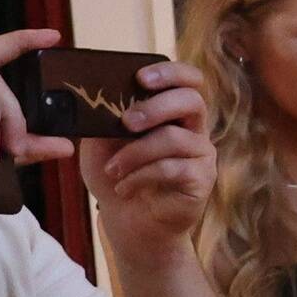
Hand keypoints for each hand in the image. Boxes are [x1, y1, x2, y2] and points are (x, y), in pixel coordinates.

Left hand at [82, 64, 212, 269]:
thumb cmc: (117, 179)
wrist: (127, 224)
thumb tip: (95, 96)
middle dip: (155, 107)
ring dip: (135, 153)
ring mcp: (201, 155)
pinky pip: (172, 168)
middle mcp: (194, 129)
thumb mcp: (100, 143)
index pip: (188, 80)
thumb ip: (104, 118)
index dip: (170, 72)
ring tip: (113, 170)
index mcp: (172, 112)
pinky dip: (140, 176)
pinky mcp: (201, 180)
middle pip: (192, 101)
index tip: (140, 78)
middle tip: (126, 122)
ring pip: (174, 138)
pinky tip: (124, 188)